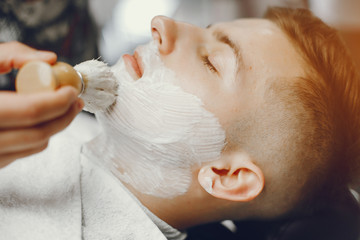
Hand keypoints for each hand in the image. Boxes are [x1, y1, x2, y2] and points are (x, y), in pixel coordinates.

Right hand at [0, 42, 83, 167]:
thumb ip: (9, 54)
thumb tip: (48, 58)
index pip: (30, 112)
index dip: (58, 101)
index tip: (72, 90)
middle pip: (39, 134)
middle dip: (65, 116)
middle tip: (75, 100)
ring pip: (35, 146)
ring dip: (55, 126)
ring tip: (62, 108)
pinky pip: (23, 152)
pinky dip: (37, 136)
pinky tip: (38, 121)